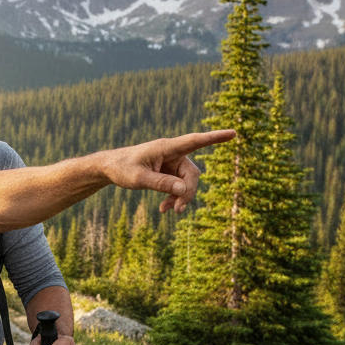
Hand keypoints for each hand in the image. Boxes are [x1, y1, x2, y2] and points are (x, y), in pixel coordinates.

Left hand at [103, 130, 234, 212]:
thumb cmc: (122, 168)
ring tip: (167, 211)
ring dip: (180, 198)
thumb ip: (161, 184)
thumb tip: (183, 190)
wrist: (111, 168)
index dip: (215, 138)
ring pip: (187, 183)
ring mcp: (172, 163)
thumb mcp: (138, 179)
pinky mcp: (169, 172)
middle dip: (187, 193)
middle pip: (192, 174)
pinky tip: (164, 208)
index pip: (195, 141)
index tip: (233, 133)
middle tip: (177, 210)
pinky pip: (179, 187)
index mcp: (167, 147)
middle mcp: (173, 153)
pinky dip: (174, 198)